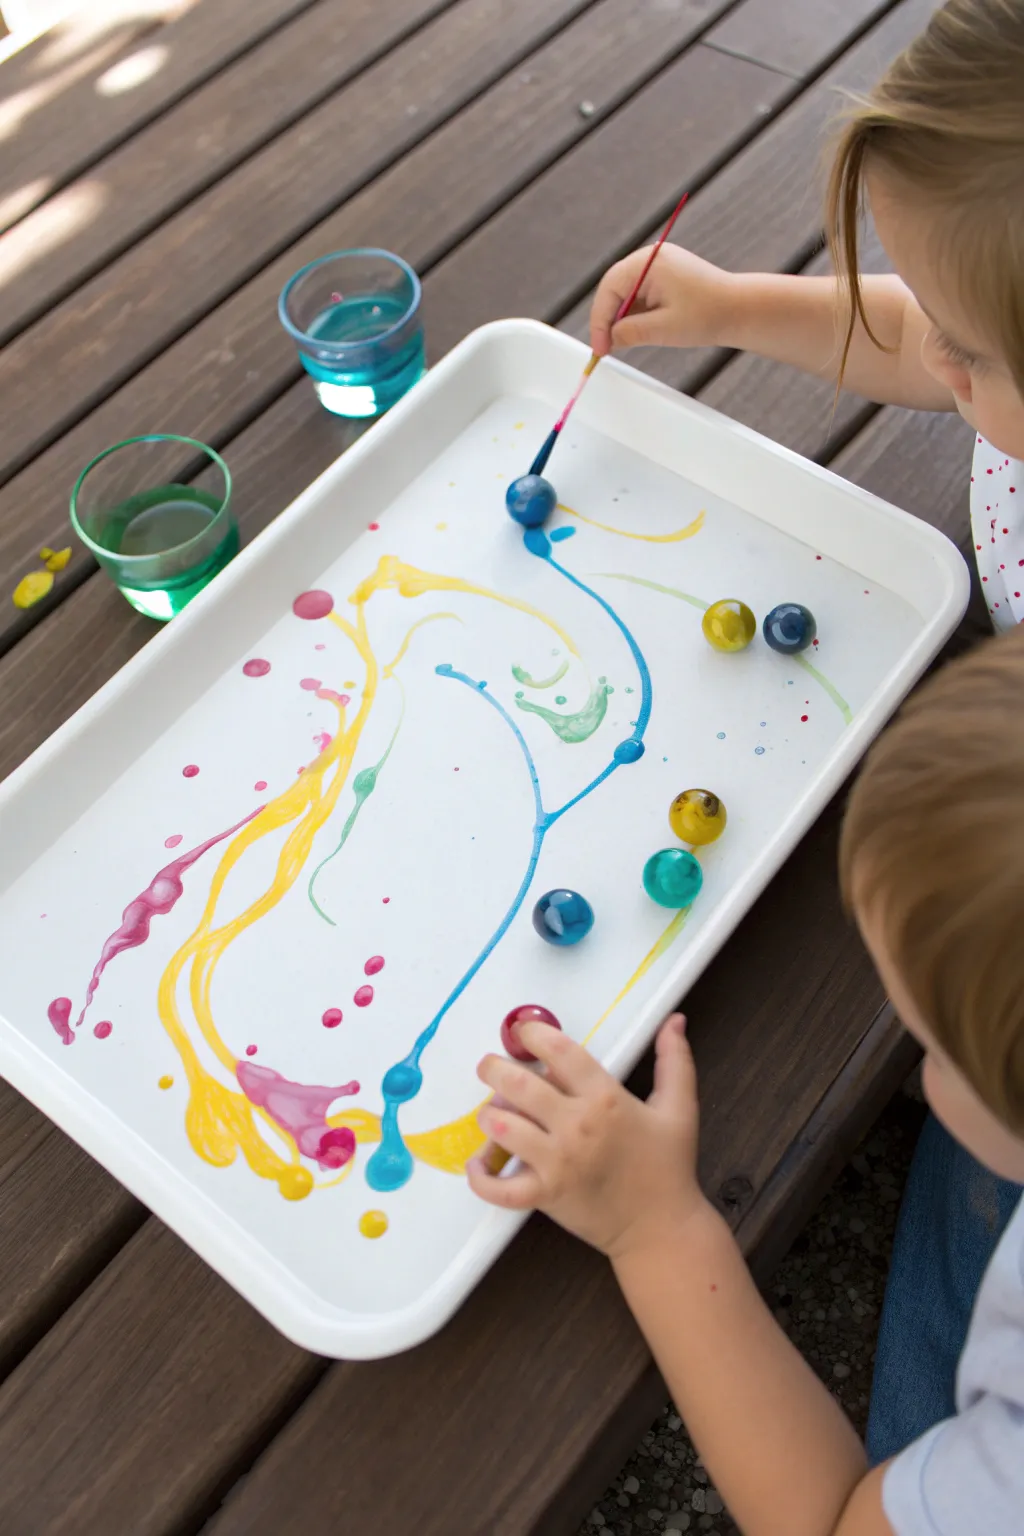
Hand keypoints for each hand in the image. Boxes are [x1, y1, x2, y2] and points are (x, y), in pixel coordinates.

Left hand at [467, 1013, 710, 1259]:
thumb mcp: (680, 1108)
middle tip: (489, 1067)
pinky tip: (478, 1164)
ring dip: (489, 1115)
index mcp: (605, 1098)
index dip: (534, 1034)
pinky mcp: (545, 1195)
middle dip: (495, 1069)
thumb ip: (674, 1060)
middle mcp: (576, 1125)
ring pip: (502, 1128)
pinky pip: (499, 1187)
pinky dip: (481, 1176)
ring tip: (493, 1112)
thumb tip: (674, 1020)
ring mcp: (557, 1162)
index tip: (524, 1032)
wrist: (662, 1228)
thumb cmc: (668, 1167)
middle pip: (518, 1085)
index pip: (560, 1052)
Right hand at [590, 245, 736, 356]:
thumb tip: (608, 340)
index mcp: (649, 262)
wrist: (741, 309)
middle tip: (606, 348)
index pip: (609, 288)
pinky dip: (635, 313)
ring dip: (621, 317)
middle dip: (608, 319)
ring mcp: (658, 264)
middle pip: (614, 288)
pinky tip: (637, 331)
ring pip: (625, 292)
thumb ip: (630, 332)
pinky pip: (640, 293)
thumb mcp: (664, 329)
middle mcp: (651, 257)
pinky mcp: (665, 275)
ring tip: (622, 343)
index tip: (600, 347)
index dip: (600, 320)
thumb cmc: (709, 314)